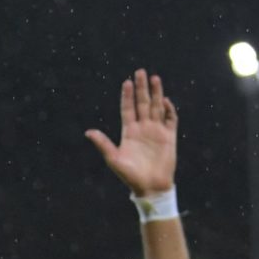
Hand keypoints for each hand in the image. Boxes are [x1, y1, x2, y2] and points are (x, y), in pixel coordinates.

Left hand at [84, 69, 177, 195]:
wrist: (150, 187)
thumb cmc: (130, 176)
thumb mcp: (113, 159)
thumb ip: (103, 144)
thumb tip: (88, 132)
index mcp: (129, 132)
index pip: (127, 109)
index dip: (127, 96)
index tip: (126, 82)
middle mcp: (143, 128)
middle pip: (142, 103)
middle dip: (141, 88)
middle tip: (140, 72)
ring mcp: (156, 131)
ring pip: (156, 107)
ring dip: (156, 93)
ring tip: (155, 78)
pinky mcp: (169, 137)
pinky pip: (170, 119)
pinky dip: (169, 110)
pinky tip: (165, 100)